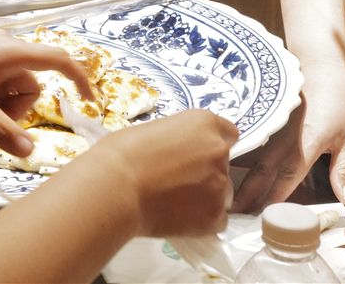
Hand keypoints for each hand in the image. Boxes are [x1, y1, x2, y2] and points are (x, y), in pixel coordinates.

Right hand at [85, 108, 237, 238]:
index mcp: (204, 123)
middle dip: (207, 172)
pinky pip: (218, 220)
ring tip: (176, 203)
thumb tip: (176, 156)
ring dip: (206, 197)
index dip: (211, 145)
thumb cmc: (122, 153)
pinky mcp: (215, 215)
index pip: (228, 133)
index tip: (197, 156)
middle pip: (224, 164)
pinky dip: (203, 221)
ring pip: (222, 193)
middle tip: (178, 182)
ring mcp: (220, 184)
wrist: (116, 188)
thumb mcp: (153, 131)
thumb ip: (176, 141)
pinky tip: (180, 218)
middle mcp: (219, 150)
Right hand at [234, 59, 344, 210]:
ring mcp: (273, 126)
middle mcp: (285, 136)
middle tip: (234, 215)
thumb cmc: (338, 100)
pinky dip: (242, 162)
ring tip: (227, 200)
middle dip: (248, 194)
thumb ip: (343, 169)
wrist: (321, 63)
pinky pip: (253, 145)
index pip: (288, 175)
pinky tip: (229, 172)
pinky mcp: (267, 120)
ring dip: (241, 180)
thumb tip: (344, 200)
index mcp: (307, 142)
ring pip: (253, 158)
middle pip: (263, 170)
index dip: (275, 197)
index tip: (263, 216)